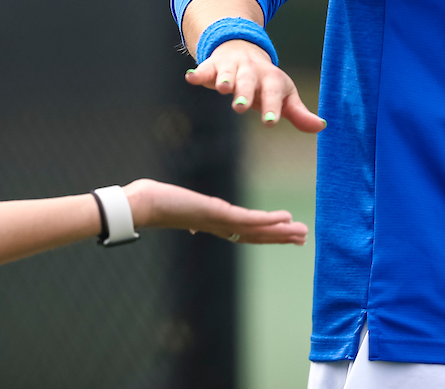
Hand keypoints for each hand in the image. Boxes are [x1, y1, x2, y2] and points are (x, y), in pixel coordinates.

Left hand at [124, 178, 307, 244]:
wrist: (141, 207)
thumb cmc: (155, 205)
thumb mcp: (179, 211)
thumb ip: (191, 217)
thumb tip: (193, 225)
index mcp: (213, 227)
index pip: (244, 234)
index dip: (265, 236)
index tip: (283, 235)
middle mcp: (219, 228)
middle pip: (255, 236)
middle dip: (280, 237)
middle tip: (303, 238)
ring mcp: (219, 222)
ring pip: (257, 230)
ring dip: (281, 232)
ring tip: (303, 232)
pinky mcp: (217, 214)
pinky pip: (249, 220)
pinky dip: (269, 220)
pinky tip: (285, 218)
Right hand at [185, 39, 323, 132]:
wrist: (242, 49)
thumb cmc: (265, 81)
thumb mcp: (283, 93)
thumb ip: (298, 113)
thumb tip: (321, 127)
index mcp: (271, 79)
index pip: (273, 93)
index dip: (272, 107)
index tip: (270, 122)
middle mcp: (251, 70)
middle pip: (248, 81)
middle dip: (245, 92)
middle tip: (240, 107)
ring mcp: (231, 66)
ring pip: (228, 72)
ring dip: (225, 79)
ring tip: (222, 88)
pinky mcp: (213, 65)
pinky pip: (205, 68)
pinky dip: (198, 73)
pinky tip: (191, 77)